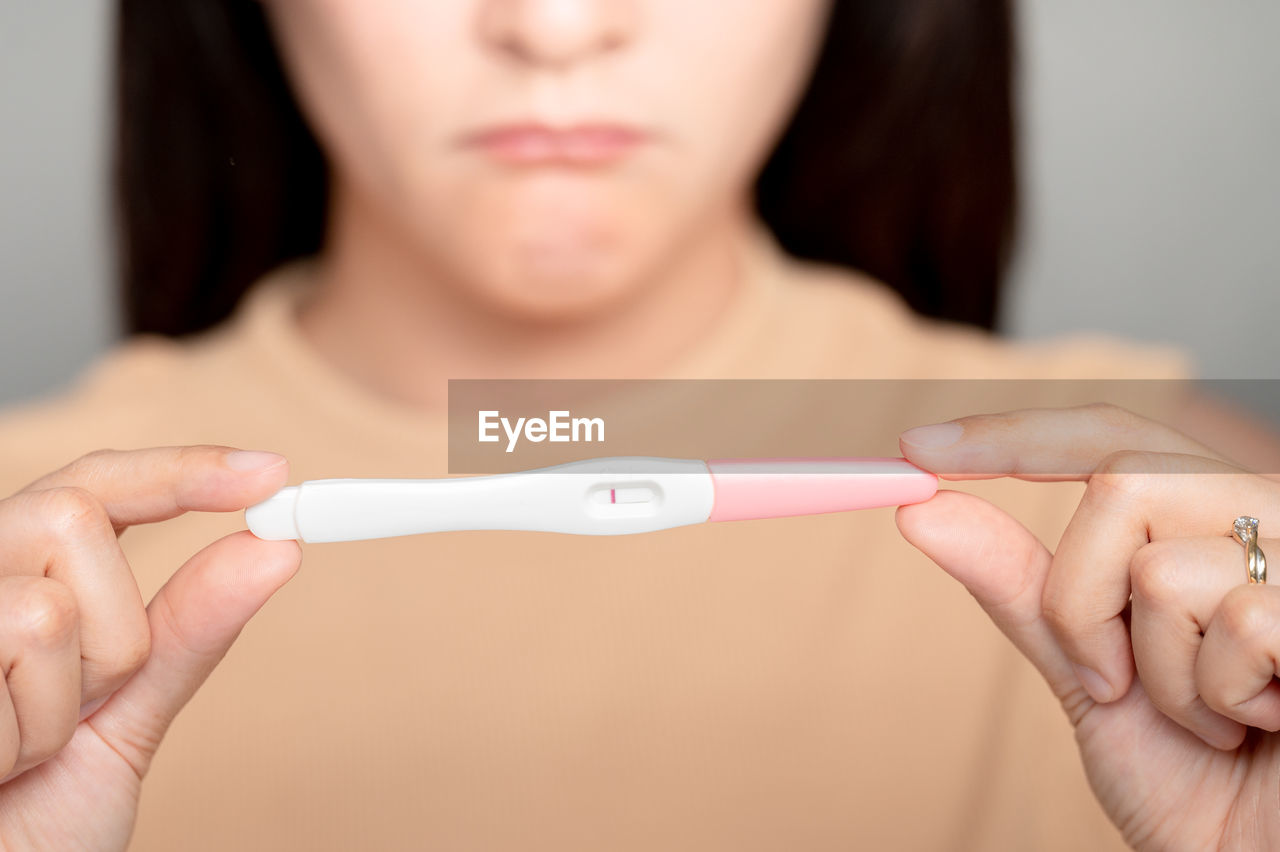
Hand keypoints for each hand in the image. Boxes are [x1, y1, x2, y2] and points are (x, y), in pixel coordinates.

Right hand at [0, 447, 299, 850]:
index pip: (98, 486)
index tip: (270, 475)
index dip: (183, 469)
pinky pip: (15, 650)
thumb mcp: (130, 714)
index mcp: (23, 577)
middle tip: (86, 704)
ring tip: (24, 750)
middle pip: (75, 516)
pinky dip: (25, 731)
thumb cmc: (39, 812)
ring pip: (50, 603)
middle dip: (113, 626)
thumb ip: (190, 629)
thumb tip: (276, 546)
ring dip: (64, 701)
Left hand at [896, 404, 1279, 850]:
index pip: (1110, 438)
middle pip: (1122, 483)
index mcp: (1206, 522)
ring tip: (1213, 718)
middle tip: (1112, 680)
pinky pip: (1237, 622)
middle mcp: (1262, 519)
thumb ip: (1023, 590)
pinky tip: (1262, 726)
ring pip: (1162, 568)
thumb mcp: (1087, 676)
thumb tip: (923, 510)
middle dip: (1080, 601)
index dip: (1012, 435)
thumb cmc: (1194, 777)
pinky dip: (1219, 699)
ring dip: (1157, 674)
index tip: (915, 448)